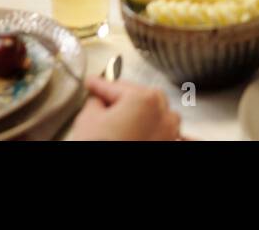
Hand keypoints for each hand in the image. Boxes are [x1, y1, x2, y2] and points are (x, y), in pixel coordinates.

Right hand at [65, 77, 181, 140]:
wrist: (107, 174)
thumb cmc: (101, 145)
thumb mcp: (88, 119)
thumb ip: (94, 101)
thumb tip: (98, 99)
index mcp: (144, 99)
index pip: (116, 87)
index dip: (100, 85)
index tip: (93, 83)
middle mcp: (163, 114)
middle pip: (142, 96)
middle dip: (125, 97)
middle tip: (105, 101)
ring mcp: (170, 133)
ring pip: (159, 113)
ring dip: (144, 112)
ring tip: (123, 119)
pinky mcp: (169, 145)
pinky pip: (168, 133)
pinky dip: (158, 129)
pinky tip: (145, 131)